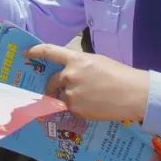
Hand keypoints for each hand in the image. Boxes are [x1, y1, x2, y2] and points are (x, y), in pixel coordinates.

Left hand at [30, 45, 148, 122]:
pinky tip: (94, 105)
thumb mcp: (97, 61)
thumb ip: (80, 65)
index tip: (27, 53)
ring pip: (61, 97)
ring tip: (89, 98)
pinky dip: (78, 108)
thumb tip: (69, 71)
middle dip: (53, 85)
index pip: (49, 51)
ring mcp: (72, 94)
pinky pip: (71, 108)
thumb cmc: (119, 74)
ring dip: (69, 98)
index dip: (35, 50)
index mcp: (76, 59)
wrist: (133, 94)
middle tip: (59, 89)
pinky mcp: (77, 109)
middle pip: (52, 81)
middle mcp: (69, 75)